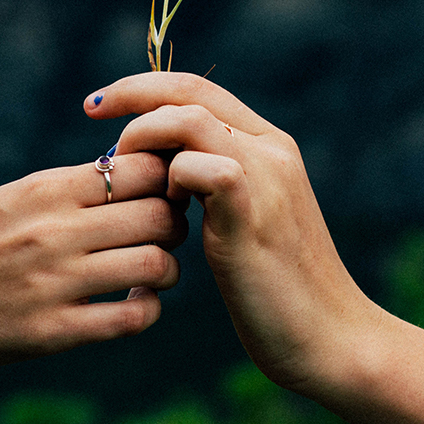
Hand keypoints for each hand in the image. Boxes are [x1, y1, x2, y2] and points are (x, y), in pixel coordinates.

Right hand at [0, 151, 185, 366]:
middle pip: (160, 215)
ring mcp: (55, 282)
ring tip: (152, 270)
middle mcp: (56, 230)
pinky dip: (147, 308)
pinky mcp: (50, 331)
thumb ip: (74, 187)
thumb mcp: (15, 195)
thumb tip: (139, 175)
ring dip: (167, 268)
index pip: (143, 169)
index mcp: (48, 189)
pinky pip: (130, 318)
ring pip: (156, 265)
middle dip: (175, 223)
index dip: (167, 179)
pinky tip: (134, 303)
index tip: (163, 191)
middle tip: (166, 232)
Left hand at [85, 73, 377, 397]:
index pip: (200, 89)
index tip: (101, 103)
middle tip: (92, 112)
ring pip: (189, 119)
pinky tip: (169, 211)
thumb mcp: (245, 218)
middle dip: (132, 94)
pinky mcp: (253, 213)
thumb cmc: (278, 285)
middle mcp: (272, 149)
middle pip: (190, 91)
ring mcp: (267, 177)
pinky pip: (200, 167)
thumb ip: (214, 183)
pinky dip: (170, 180)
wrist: (331, 336)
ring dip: (144, 139)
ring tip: (127, 173)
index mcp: (270, 145)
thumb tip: (163, 167)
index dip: (146, 88)